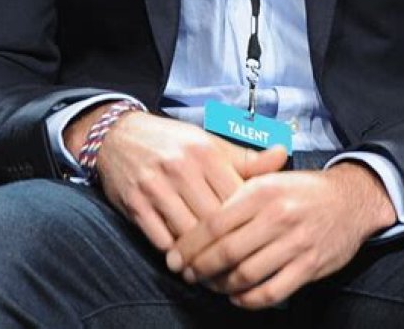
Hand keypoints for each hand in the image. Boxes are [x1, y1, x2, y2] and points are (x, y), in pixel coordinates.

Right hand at [96, 111, 287, 253]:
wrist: (120, 135)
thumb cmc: (173, 142)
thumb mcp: (209, 143)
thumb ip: (245, 158)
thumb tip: (283, 155)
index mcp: (205, 151)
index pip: (236, 197)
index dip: (248, 222)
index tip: (255, 239)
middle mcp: (181, 167)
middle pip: (214, 220)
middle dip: (226, 244)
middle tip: (236, 263)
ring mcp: (156, 186)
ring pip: (188, 234)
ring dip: (201, 256)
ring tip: (213, 269)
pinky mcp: (135, 204)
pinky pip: (161, 240)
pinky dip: (175, 254)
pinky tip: (185, 260)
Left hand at [167, 159, 396, 309]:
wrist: (350, 199)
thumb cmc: (301, 190)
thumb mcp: (268, 180)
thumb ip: (236, 197)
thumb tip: (197, 220)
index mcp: (261, 190)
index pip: (214, 222)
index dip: (189, 244)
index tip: (174, 256)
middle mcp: (277, 215)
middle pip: (225, 251)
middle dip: (199, 268)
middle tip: (186, 275)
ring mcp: (294, 243)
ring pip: (245, 274)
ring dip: (221, 286)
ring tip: (211, 285)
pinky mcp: (309, 266)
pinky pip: (270, 291)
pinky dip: (249, 300)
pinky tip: (238, 297)